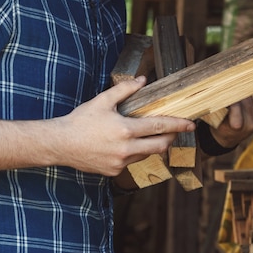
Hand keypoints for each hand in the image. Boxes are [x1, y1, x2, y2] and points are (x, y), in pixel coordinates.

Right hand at [56, 76, 195, 175]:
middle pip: (160, 146)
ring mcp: (120, 163)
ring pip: (147, 155)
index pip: (160, 127)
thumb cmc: (81, 121)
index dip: (178, 125)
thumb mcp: (102, 101)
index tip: (191, 124)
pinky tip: (125, 145)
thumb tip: (142, 80)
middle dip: (171, 138)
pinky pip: (132, 162)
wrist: (61, 144)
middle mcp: (126, 149)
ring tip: (148, 135)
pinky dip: (134, 153)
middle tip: (174, 131)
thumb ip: (125, 90)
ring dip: (152, 145)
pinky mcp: (114, 172)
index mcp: (125, 130)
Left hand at [209, 73, 252, 149]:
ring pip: (245, 96)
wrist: (229, 133)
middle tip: (237, 67)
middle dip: (246, 78)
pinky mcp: (238, 125)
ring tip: (228, 77)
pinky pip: (235, 107)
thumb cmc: (247, 112)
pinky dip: (230, 100)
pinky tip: (224, 93)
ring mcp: (252, 121)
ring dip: (235, 86)